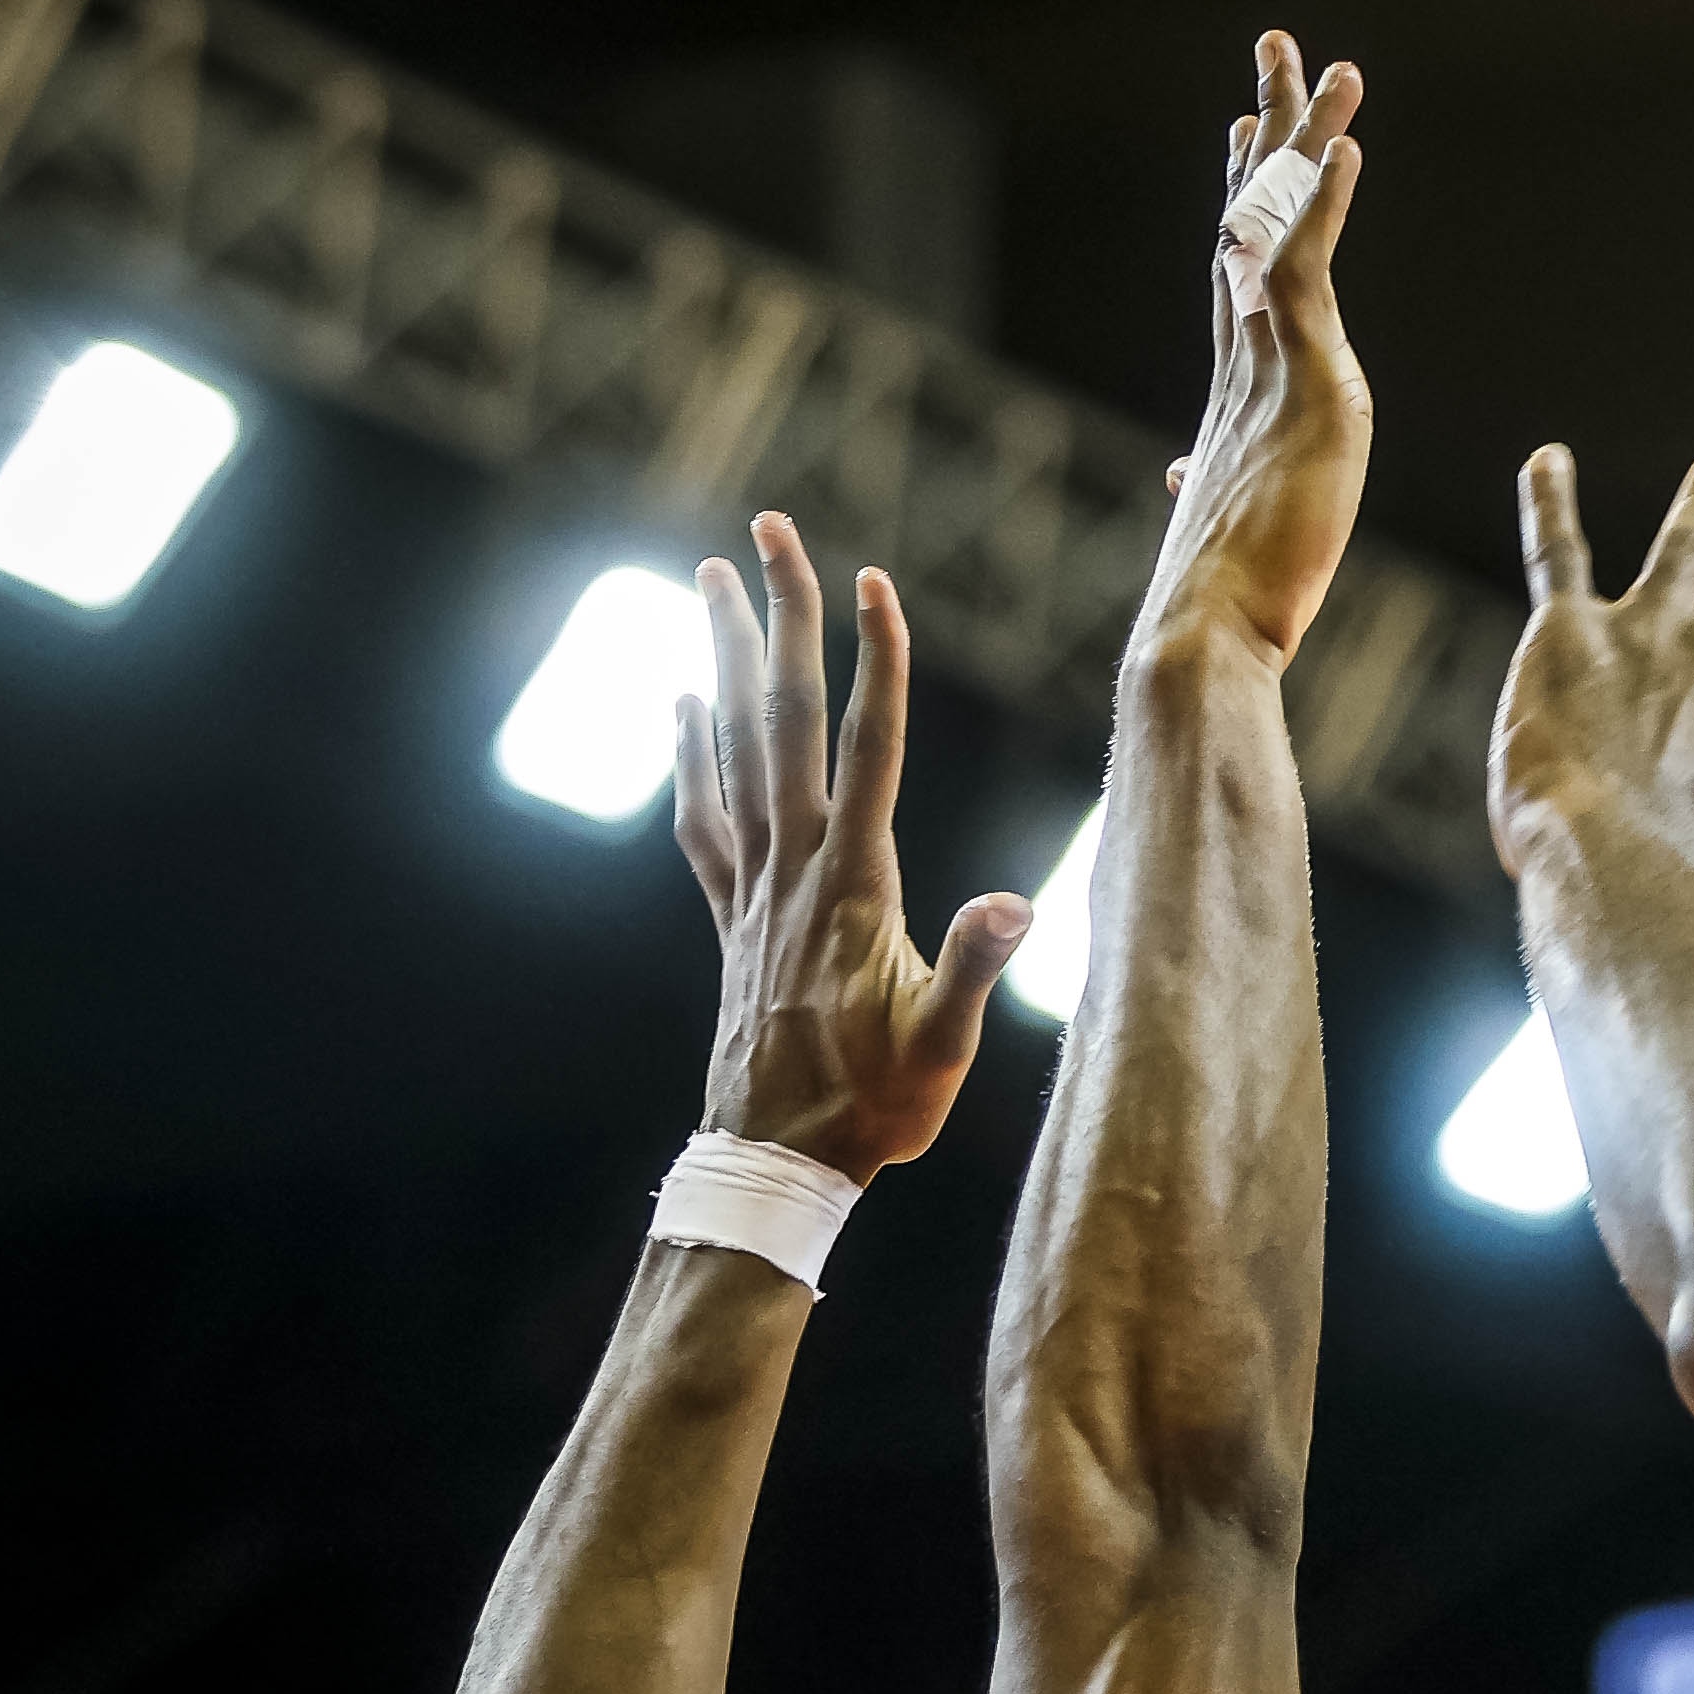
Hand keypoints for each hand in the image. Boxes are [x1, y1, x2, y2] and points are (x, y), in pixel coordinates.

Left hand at [675, 513, 1033, 1179]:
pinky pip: (699, 816)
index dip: (873, 660)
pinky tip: (679, 703)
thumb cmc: (875, 1110)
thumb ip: (973, 969)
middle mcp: (792, 868)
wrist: (778, 1163)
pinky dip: (686, 751)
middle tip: (768, 530)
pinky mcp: (732, 916)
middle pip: (783, 718)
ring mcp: (752, 889)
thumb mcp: (943, 1047)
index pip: (866, 747)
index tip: (870, 580)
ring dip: (723, 655)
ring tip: (707, 576)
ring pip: (732, 746)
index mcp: (852, 885)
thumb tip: (1014, 904)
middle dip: (780, 617)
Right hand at [1147, 32, 1371, 665]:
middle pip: (1252, 216)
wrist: (1206, 635)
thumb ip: (1210, 481)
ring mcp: (1269, 362)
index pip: (1240, 268)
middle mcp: (1246, 357)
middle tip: (1274, 51)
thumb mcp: (1227, 519)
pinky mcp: (1303, 383)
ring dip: (1303, 137)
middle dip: (1266, 133)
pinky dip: (1324, 204)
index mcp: (1239, 387)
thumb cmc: (1222, 599)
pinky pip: (1308, 268)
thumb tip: (1187, 474)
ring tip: (1323, 62)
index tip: (1247, 132)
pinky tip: (1347, 148)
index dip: (1246, 195)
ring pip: (1281, 224)